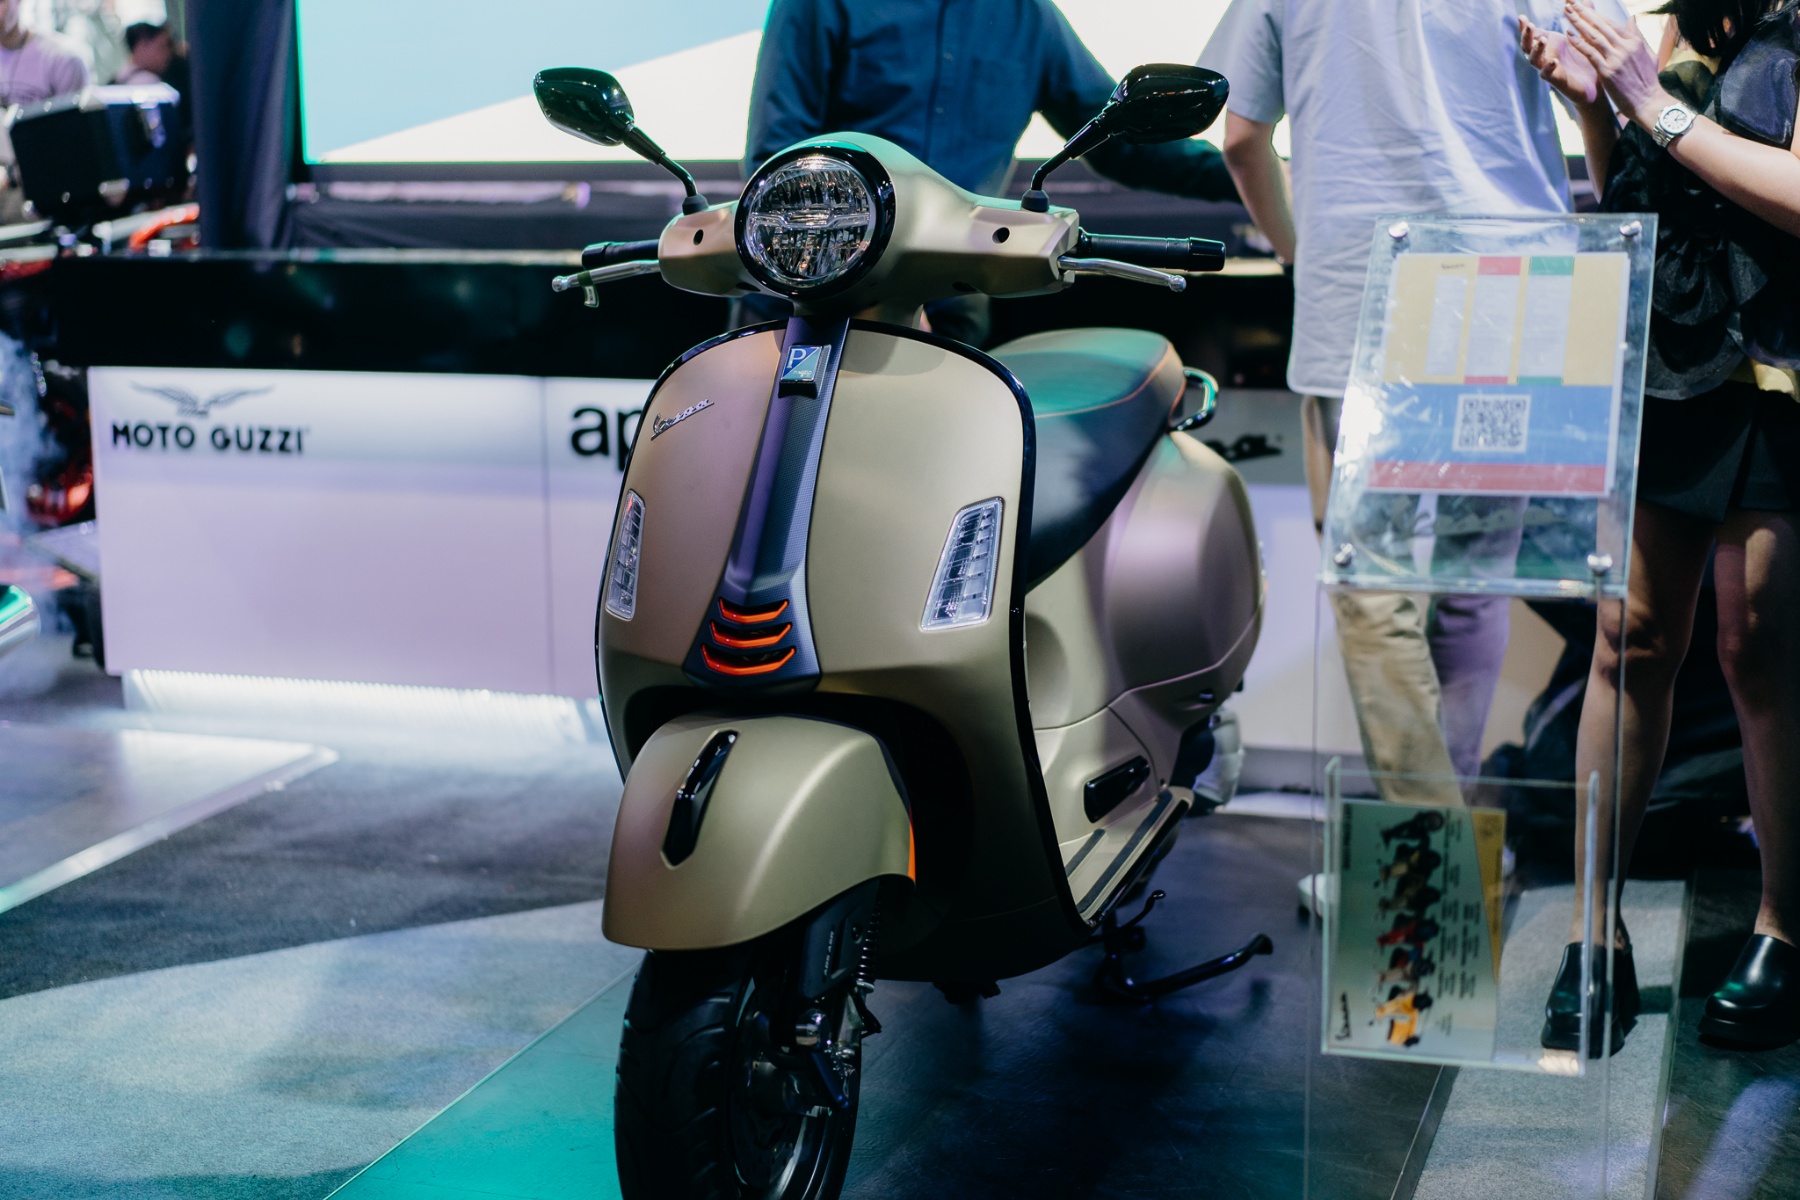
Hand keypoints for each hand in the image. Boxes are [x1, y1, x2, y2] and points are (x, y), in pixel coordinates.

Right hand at [1518, 14, 1602, 107]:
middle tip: (1529, 25)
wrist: (1597, 83)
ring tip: (1542, 39)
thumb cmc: (1588, 59)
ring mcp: (1549, 68)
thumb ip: (1583, 16)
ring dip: (1536, 49)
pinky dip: (1548, 67)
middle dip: (1526, 36)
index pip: (1533, 34)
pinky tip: (1553, 61)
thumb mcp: (1586, 34)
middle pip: (1528, 46)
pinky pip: (1547, 74)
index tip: (1521, 17)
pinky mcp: (1556, 80)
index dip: (1525, 27)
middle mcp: (1546, 55)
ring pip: (1534, 60)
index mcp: (1551, 44)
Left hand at [1563, 0, 1671, 125]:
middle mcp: (1625, 47)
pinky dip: (1579, 43)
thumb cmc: (1647, 80)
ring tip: (1566, 14)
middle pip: (1601, 26)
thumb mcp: (1647, 53)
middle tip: (1570, 4)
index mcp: (1634, 41)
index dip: (1595, 15)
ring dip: (1578, 24)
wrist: (1648, 102)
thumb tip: (1632, 18)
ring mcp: (1616, 58)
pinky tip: (1569, 34)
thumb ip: (1637, 35)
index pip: (1611, 24)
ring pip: (1594, 37)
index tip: (1583, 7)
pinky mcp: (1607, 71)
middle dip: (1584, 14)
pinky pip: (1590, 53)